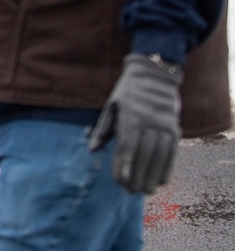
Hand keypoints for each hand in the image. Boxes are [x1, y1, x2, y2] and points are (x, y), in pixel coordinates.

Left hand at [88, 53, 182, 193]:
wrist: (154, 74)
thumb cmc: (127, 92)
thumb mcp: (111, 106)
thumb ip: (102, 129)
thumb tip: (91, 150)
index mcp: (130, 118)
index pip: (126, 148)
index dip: (122, 166)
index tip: (119, 182)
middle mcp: (149, 123)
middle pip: (143, 156)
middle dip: (136, 176)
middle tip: (130, 192)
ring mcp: (164, 126)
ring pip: (158, 157)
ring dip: (152, 176)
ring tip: (145, 191)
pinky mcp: (174, 129)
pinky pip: (172, 152)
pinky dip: (167, 168)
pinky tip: (161, 180)